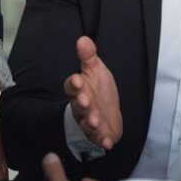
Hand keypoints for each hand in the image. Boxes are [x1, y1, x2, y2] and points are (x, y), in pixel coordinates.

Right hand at [64, 36, 121, 150]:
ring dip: (91, 122)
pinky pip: (99, 138)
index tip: (78, 80)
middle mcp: (82, 107)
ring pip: (87, 122)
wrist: (105, 112)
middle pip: (78, 105)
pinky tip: (108, 141)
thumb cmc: (98, 90)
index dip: (74, 84)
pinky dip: (103, 140)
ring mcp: (90, 121)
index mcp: (80, 90)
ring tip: (95, 120)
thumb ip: (89, 57)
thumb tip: (83, 39)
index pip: (72, 86)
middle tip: (86, 101)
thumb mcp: (96, 71)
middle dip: (82, 103)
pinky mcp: (99, 134)